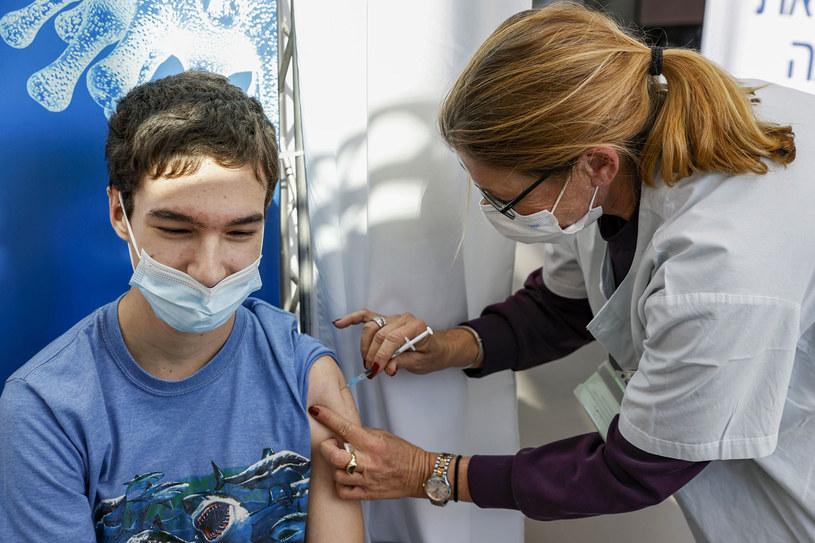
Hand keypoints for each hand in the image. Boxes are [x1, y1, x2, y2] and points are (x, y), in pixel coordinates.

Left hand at [309, 405, 435, 499]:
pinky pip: (343, 491)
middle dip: (326, 447)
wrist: (419, 474)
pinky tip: (345, 477)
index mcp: (373, 443)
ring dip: (334, 465)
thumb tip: (344, 431)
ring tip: (341, 460)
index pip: (345, 428)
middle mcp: (368, 461)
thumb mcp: (384, 435)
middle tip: (330, 444)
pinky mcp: (367, 493)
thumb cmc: (403, 453)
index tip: (316, 410)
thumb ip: (363, 433)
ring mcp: (367, 479)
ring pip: (336, 474)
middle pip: (335, 456)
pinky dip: (339, 484)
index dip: (328, 417)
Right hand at [333, 309, 453, 376]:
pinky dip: (353, 319)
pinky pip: (366, 316)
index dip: (382, 356)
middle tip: (371, 371)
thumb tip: (388, 368)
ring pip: (371, 328)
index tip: (376, 370)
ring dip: (365, 346)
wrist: (437, 348)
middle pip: (380, 334)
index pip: (392, 339)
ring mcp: (393, 318)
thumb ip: (403, 363)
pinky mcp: (385, 320)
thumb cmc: (430, 355)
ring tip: (367, 362)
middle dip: (372, 355)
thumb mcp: (420, 363)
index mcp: (416, 326)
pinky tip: (339, 323)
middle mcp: (404, 318)